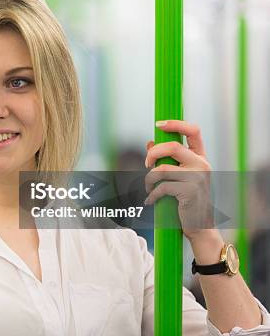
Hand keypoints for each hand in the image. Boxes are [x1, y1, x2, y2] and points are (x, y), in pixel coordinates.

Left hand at [143, 120, 216, 242]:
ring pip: (162, 169)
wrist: (199, 225)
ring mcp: (198, 178)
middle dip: (153, 154)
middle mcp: (202, 164)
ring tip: (148, 187)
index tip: (158, 124)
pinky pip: (162, 187)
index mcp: (200, 157)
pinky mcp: (190, 192)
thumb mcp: (178, 176)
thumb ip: (166, 159)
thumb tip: (149, 142)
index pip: (193, 131)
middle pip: (172, 147)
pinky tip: (150, 200)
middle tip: (146, 163)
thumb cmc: (185, 198)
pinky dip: (152, 194)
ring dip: (149, 179)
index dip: (176, 124)